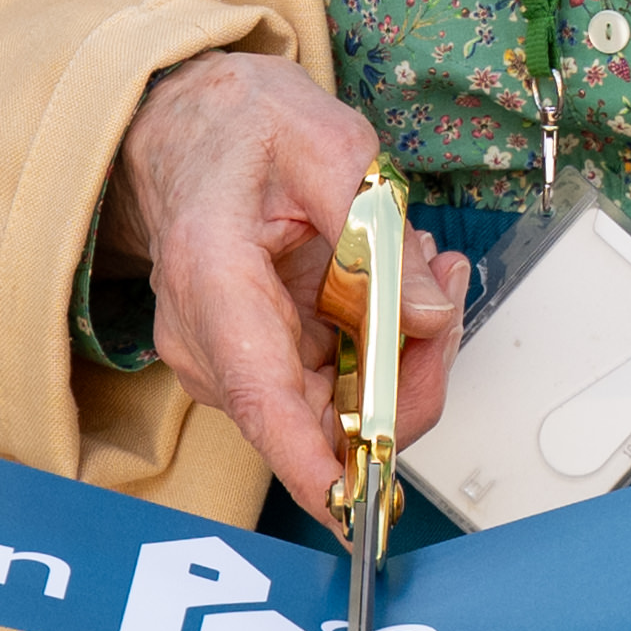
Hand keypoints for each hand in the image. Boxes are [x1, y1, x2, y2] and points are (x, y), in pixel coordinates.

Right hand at [107, 49, 454, 496]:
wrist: (191, 125)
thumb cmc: (240, 128)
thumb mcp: (328, 144)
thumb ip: (383, 233)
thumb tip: (432, 315)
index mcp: (212, 276)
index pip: (263, 397)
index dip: (315, 462)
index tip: (357, 505)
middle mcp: (208, 336)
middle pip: (320, 413)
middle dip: (405, 369)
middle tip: (439, 283)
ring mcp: (227, 359)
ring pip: (336, 402)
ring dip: (396, 346)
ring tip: (411, 259)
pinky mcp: (252, 364)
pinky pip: (331, 382)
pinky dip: (374, 342)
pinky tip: (386, 278)